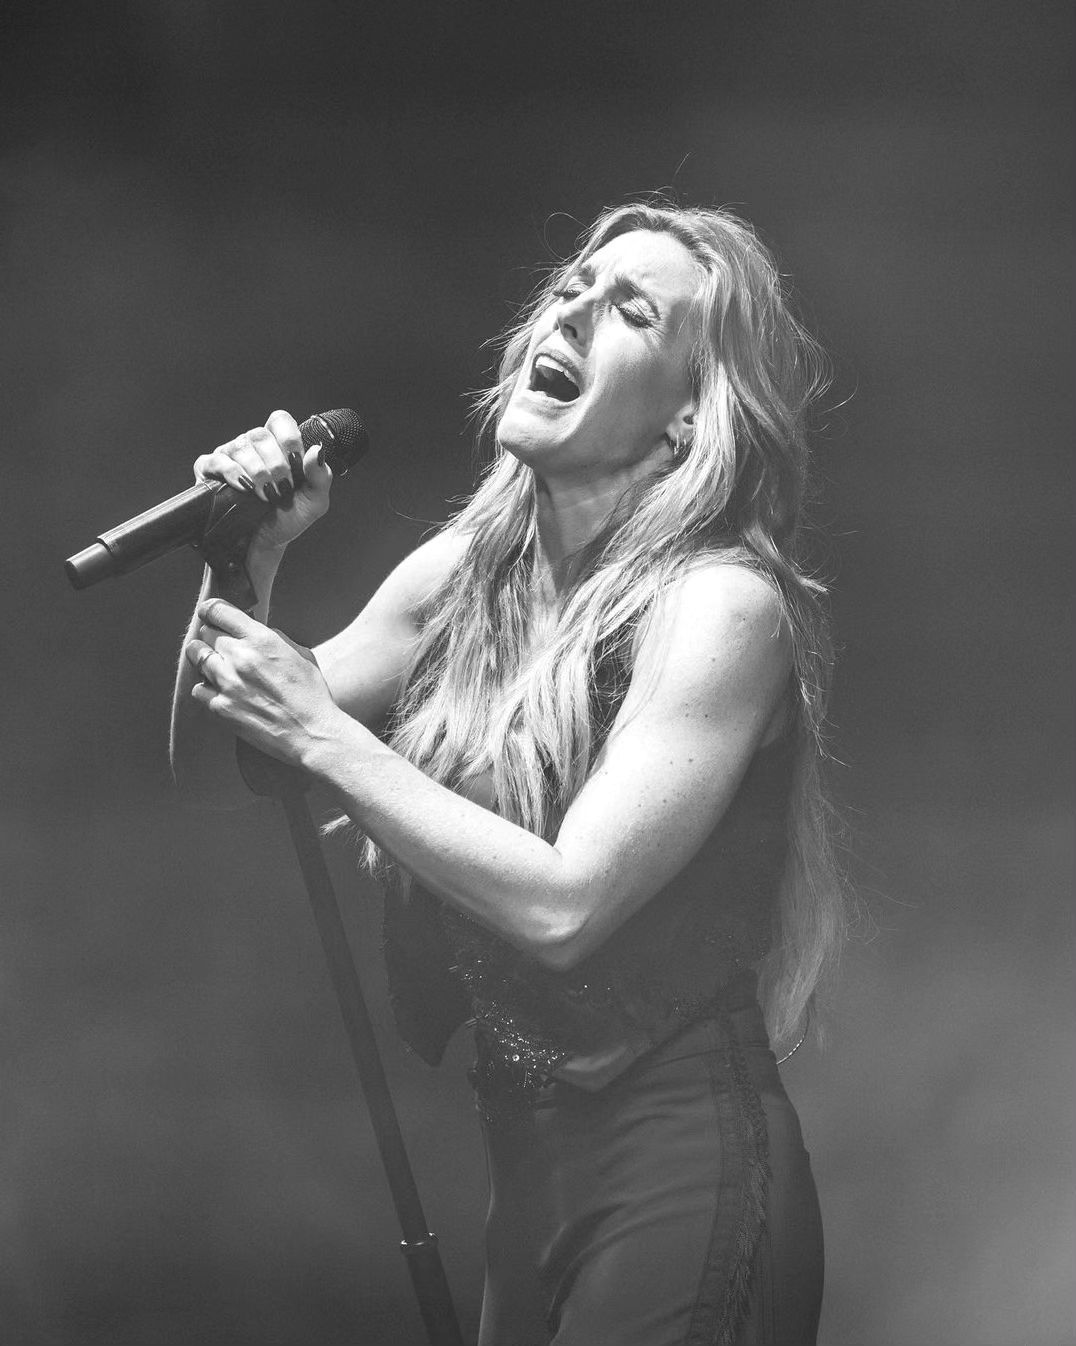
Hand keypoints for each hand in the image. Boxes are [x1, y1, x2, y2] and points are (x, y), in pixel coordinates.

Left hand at [186, 599, 342, 766]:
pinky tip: (220, 690)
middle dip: (212, 635)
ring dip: (204, 658)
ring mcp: (227, 683)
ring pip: (197, 657)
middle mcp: (240, 657)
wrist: (312, 733)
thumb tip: (253, 631)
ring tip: (214, 664)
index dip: (211, 610)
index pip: (219, 611)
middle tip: (219, 643)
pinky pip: (199, 688)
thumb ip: (273, 638)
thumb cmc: (311, 694)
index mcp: (262, 639)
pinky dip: (206, 687)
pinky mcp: (220, 707)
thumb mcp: (300, 654)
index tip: (209, 613)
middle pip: (206, 633)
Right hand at [193, 409, 331, 552]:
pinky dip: (232, 472)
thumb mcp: (313, 501)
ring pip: (240, 447)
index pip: (280, 420)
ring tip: (265, 495)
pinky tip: (243, 487)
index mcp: (278, 446)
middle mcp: (253, 446)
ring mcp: (230, 455)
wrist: (264, 544)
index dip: (289, 439)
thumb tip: (317, 450)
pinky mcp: (209, 469)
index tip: (296, 464)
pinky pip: (217, 460)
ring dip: (256, 472)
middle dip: (276, 465)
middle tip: (281, 489)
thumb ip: (320, 476)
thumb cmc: (287, 519)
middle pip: (261, 435)